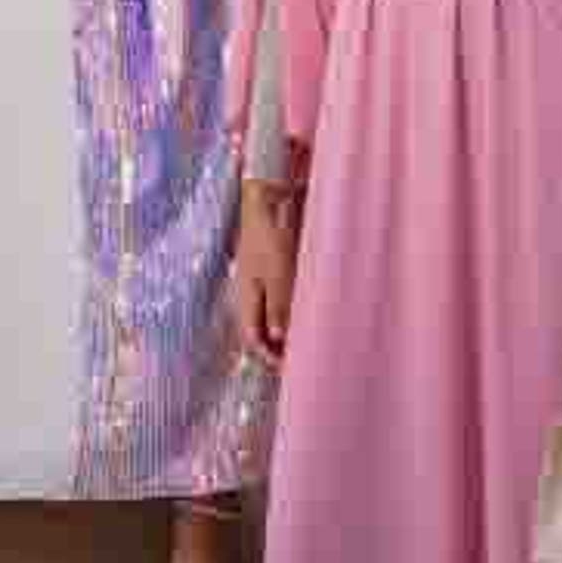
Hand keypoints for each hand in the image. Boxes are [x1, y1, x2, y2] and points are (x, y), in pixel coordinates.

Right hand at [227, 183, 301, 368]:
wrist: (271, 194)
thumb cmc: (271, 232)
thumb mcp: (277, 272)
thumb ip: (278, 306)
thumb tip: (278, 339)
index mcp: (247, 295)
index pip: (253, 338)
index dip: (269, 356)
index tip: (290, 368)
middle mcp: (253, 290)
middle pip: (263, 329)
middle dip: (280, 346)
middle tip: (304, 358)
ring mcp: (265, 277)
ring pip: (276, 313)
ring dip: (291, 327)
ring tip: (312, 339)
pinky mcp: (279, 265)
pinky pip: (286, 295)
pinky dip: (297, 307)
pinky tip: (315, 309)